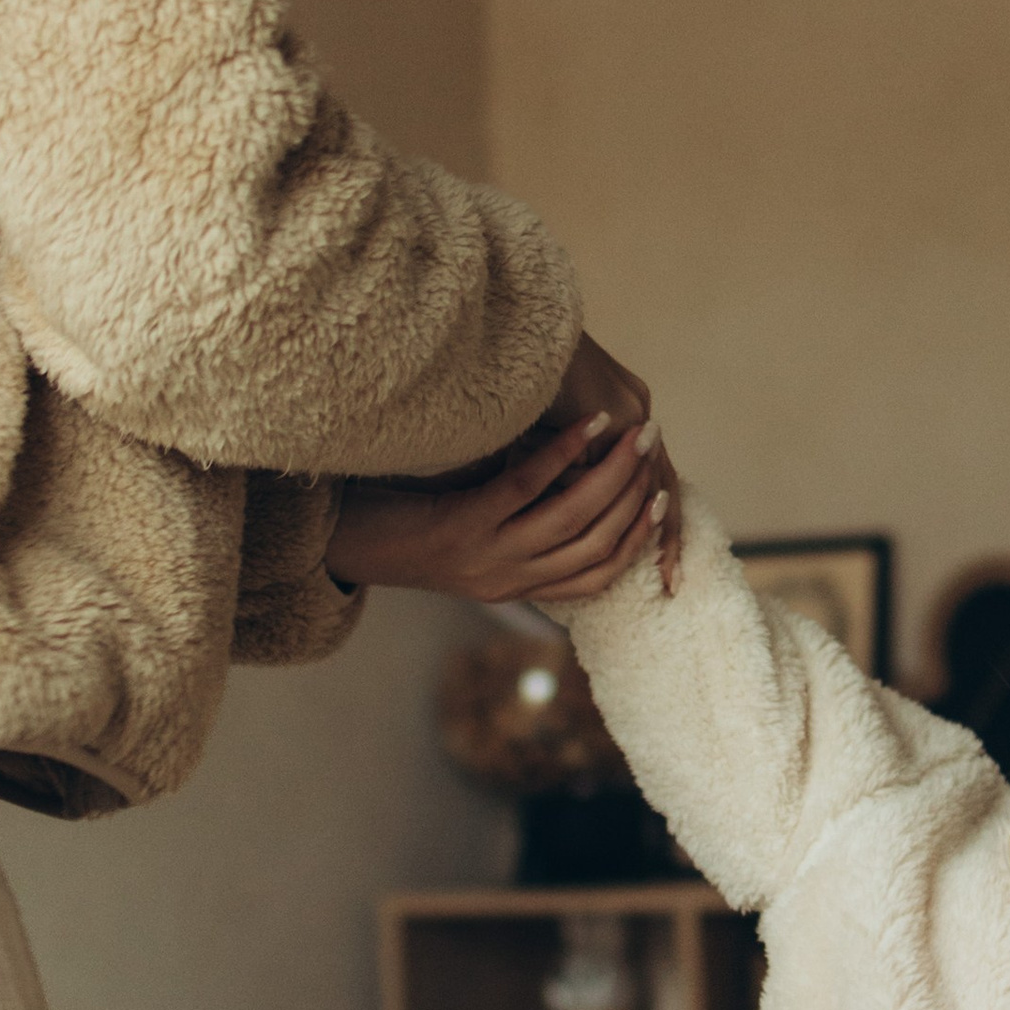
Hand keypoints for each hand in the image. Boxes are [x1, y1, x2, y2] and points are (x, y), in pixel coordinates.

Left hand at [324, 411, 662, 606]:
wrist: (349, 541)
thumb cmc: (414, 525)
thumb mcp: (478, 534)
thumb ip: (524, 521)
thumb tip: (578, 481)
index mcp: (518, 587)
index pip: (600, 572)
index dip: (637, 536)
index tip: (660, 495)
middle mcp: (508, 578)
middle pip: (596, 543)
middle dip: (633, 493)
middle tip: (653, 447)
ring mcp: (487, 554)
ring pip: (571, 517)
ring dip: (610, 471)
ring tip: (634, 433)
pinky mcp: (463, 524)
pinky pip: (526, 486)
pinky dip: (563, 452)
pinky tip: (587, 423)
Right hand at [541, 334, 680, 594]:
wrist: (521, 317)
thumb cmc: (528, 370)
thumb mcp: (549, 421)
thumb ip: (568, 457)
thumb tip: (569, 494)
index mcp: (628, 410)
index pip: (655, 480)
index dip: (658, 526)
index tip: (663, 572)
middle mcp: (636, 408)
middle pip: (663, 486)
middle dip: (664, 538)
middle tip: (669, 584)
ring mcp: (628, 406)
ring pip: (646, 482)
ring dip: (641, 526)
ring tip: (650, 567)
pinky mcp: (608, 404)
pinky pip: (606, 462)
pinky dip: (597, 493)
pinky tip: (597, 524)